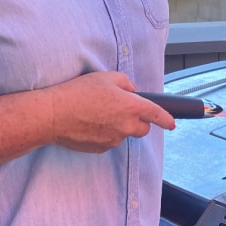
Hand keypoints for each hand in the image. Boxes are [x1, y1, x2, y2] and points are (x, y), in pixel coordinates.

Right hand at [44, 71, 175, 152]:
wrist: (54, 115)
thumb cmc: (77, 93)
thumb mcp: (104, 77)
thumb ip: (124, 82)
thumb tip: (131, 90)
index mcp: (131, 107)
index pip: (156, 114)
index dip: (166, 119)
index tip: (171, 123)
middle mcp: (126, 126)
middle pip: (142, 129)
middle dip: (138, 121)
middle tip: (121, 110)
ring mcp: (114, 139)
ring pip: (124, 134)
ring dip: (117, 126)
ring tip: (97, 114)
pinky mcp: (101, 148)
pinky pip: (109, 140)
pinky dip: (104, 133)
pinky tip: (89, 123)